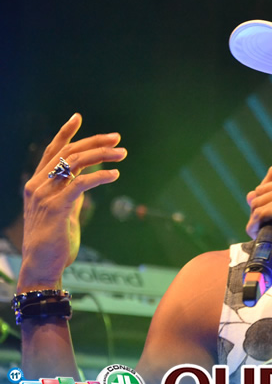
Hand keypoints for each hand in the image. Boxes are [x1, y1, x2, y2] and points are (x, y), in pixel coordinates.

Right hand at [17, 114, 126, 290]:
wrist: (42, 266)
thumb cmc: (54, 241)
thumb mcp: (64, 210)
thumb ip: (72, 192)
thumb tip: (88, 177)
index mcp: (37, 183)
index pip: (51, 151)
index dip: (65, 133)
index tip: (78, 117)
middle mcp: (37, 185)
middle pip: (67, 152)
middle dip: (94, 142)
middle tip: (118, 139)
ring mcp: (45, 195)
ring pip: (74, 163)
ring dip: (102, 156)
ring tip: (123, 154)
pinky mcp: (56, 207)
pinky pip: (81, 184)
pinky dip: (100, 176)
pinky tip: (115, 174)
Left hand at [246, 165, 271, 278]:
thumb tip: (250, 196)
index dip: (266, 191)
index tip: (270, 207)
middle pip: (263, 187)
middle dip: (261, 207)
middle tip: (269, 223)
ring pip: (258, 200)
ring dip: (257, 217)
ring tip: (266, 229)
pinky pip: (258, 213)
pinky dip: (254, 226)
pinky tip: (258, 233)